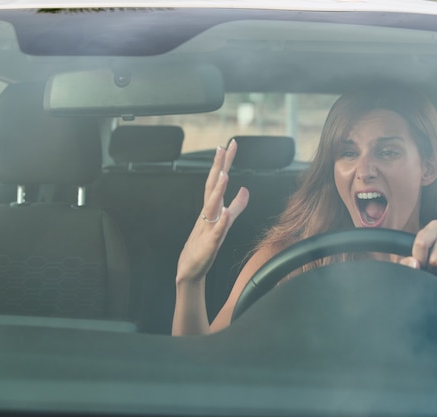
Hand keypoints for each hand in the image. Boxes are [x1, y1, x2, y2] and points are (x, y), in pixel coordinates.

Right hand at [176, 139, 248, 284]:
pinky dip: (220, 223)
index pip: (218, 180)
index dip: (224, 163)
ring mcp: (207, 228)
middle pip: (213, 186)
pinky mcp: (208, 245)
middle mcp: (208, 215)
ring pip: (211, 207)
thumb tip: (246, 190)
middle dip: (218, 167)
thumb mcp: (224, 223)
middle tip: (222, 147)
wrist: (190, 270)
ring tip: (224, 175)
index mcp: (211, 208)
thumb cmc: (203, 246)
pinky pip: (215, 233)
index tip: (230, 144)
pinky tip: (224, 214)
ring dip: (218, 191)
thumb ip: (236, 207)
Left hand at [399, 220, 436, 284]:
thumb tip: (414, 264)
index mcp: (434, 227)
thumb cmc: (430, 258)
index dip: (418, 262)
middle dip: (432, 273)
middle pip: (436, 260)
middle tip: (432, 276)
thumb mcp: (414, 258)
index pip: (421, 244)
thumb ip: (406, 261)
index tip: (419, 268)